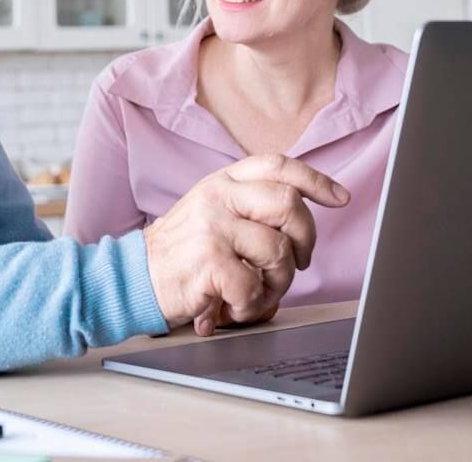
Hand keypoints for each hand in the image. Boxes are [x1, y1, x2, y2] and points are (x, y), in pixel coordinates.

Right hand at [143, 154, 349, 329]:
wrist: (132, 277)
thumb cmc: (179, 253)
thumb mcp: (210, 212)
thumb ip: (248, 204)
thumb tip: (303, 214)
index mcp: (222, 181)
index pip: (278, 165)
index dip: (315, 180)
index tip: (340, 198)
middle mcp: (218, 196)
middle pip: (289, 204)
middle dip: (306, 239)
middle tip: (296, 262)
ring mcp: (213, 226)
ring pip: (278, 250)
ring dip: (278, 282)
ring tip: (257, 292)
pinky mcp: (208, 260)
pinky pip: (254, 286)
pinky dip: (251, 305)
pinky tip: (234, 306)